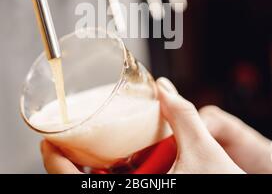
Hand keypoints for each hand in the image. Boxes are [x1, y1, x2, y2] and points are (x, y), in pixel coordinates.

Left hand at [40, 77, 244, 173]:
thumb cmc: (225, 187)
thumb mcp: (204, 150)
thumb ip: (184, 115)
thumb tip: (164, 87)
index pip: (75, 186)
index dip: (54, 164)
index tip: (46, 142)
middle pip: (80, 188)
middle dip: (66, 166)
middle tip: (59, 142)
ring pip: (98, 191)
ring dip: (84, 174)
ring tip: (80, 151)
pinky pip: (117, 192)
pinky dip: (104, 179)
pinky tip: (110, 167)